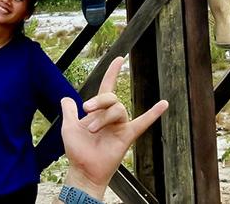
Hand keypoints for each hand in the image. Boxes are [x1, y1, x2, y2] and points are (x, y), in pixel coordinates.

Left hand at [60, 56, 168, 198]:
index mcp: (99, 111)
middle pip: (110, 98)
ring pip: (117, 110)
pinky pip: (142, 123)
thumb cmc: (77, 151)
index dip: (112, 72)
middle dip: (98, 102)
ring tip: (92, 130)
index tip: (119, 58)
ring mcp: (120, 125)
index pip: (107, 86)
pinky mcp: (127, 136)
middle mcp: (112, 116)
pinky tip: (163, 104)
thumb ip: (68, 111)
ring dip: (103, 117)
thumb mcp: (68, 127)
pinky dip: (153, 114)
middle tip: (86, 110)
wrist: (83, 170)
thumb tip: (65, 98)